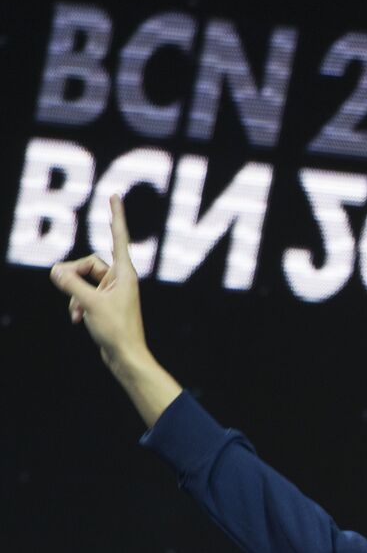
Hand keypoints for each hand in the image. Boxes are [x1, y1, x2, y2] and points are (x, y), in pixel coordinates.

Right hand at [50, 195, 148, 373]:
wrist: (125, 356)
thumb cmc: (116, 330)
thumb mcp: (89, 303)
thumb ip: (70, 284)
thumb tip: (55, 270)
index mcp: (125, 273)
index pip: (118, 237)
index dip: (116, 216)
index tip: (115, 196)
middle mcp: (121, 279)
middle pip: (89, 263)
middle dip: (73, 275)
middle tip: (62, 286)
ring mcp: (114, 292)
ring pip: (84, 281)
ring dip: (74, 294)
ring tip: (76, 312)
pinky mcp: (107, 304)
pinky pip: (85, 295)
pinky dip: (78, 304)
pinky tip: (76, 319)